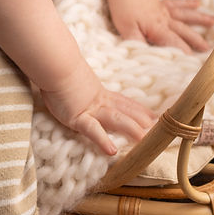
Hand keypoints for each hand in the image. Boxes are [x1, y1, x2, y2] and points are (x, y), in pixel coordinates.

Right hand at [38, 60, 159, 156]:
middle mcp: (99, 101)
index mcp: (99, 92)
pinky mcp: (78, 117)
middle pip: (125, 111)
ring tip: (144, 139)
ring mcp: (90, 109)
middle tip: (159, 128)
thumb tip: (76, 83)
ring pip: (116, 119)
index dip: (138, 109)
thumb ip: (78, 83)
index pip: (123, 101)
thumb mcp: (73, 78)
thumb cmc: (59, 68)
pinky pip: (92, 130)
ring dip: (131, 129)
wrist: (54, 63)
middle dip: (141, 120)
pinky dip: (103, 140)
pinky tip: (111, 151)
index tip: (153, 115)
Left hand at [106, 0, 213, 52]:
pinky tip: (198, 3)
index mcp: (158, 28)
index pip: (174, 44)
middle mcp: (165, 19)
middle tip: (210, 49)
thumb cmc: (123, 6)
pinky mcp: (160, 2)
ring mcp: (164, 9)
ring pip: (185, 16)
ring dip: (200, 19)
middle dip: (197, 41)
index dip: (184, 53)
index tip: (195, 62)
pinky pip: (177, 3)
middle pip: (184, 31)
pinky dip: (187, 4)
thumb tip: (145, 57)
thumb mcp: (126, 29)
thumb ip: (137, 43)